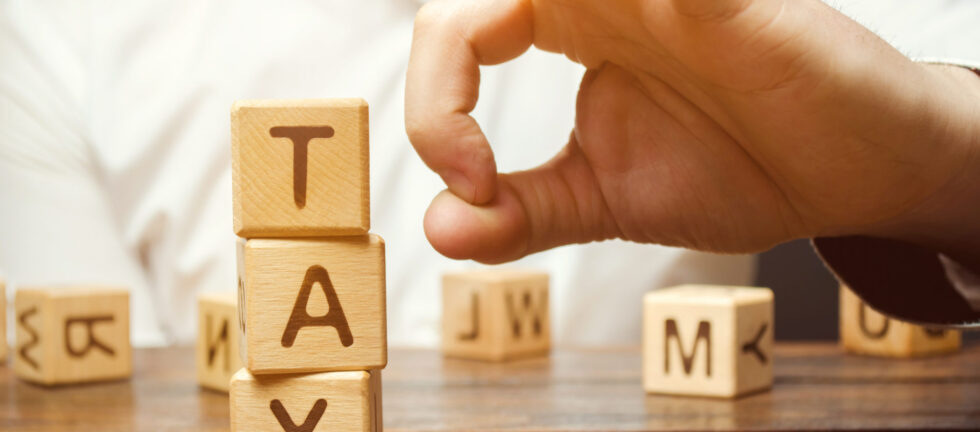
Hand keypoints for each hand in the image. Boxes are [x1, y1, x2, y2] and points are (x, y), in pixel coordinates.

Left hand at [405, 0, 979, 263]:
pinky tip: (650, 38)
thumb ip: (525, 212)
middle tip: (466, 168)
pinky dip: (656, 7)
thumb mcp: (607, 201)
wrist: (849, 179)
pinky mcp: (732, 1)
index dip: (435, 107)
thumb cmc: (740, 170)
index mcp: (574, 26)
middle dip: (442, 72)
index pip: (458, 28)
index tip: (469, 187)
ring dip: (497, 23)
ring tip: (505, 82)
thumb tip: (437, 230)